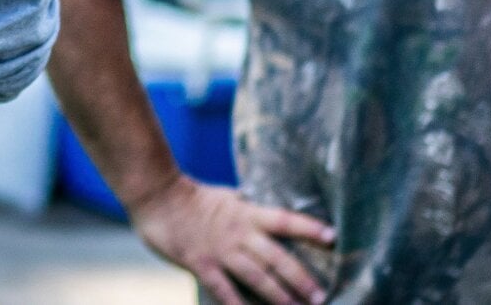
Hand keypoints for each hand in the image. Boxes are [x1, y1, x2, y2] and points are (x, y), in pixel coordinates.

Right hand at [128, 175, 334, 304]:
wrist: (157, 195)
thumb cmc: (191, 196)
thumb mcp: (226, 197)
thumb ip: (246, 209)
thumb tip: (265, 213)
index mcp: (247, 213)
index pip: (284, 220)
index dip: (309, 228)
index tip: (333, 238)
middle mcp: (239, 232)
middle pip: (277, 258)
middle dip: (301, 278)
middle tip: (322, 297)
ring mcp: (220, 250)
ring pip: (257, 276)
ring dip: (279, 296)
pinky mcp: (201, 264)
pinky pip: (224, 290)